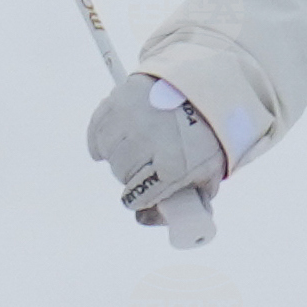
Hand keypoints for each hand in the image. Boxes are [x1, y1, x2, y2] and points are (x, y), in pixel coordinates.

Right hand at [88, 72, 224, 231]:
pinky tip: (106, 146)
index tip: (139, 198)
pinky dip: (99, 140)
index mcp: (173, 165)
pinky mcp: (119, 100)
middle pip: (121, 174)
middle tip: (139, 171)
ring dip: (115, 157)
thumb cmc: (207, 136)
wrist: (204, 87)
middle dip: (129, 177)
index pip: (139, 197)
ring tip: (130, 153)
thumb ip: (190, 200)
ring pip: (108, 152)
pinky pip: (96, 130)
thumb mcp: (209, 170)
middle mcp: (149, 141)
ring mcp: (131, 119)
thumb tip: (147, 219)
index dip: (138, 201)